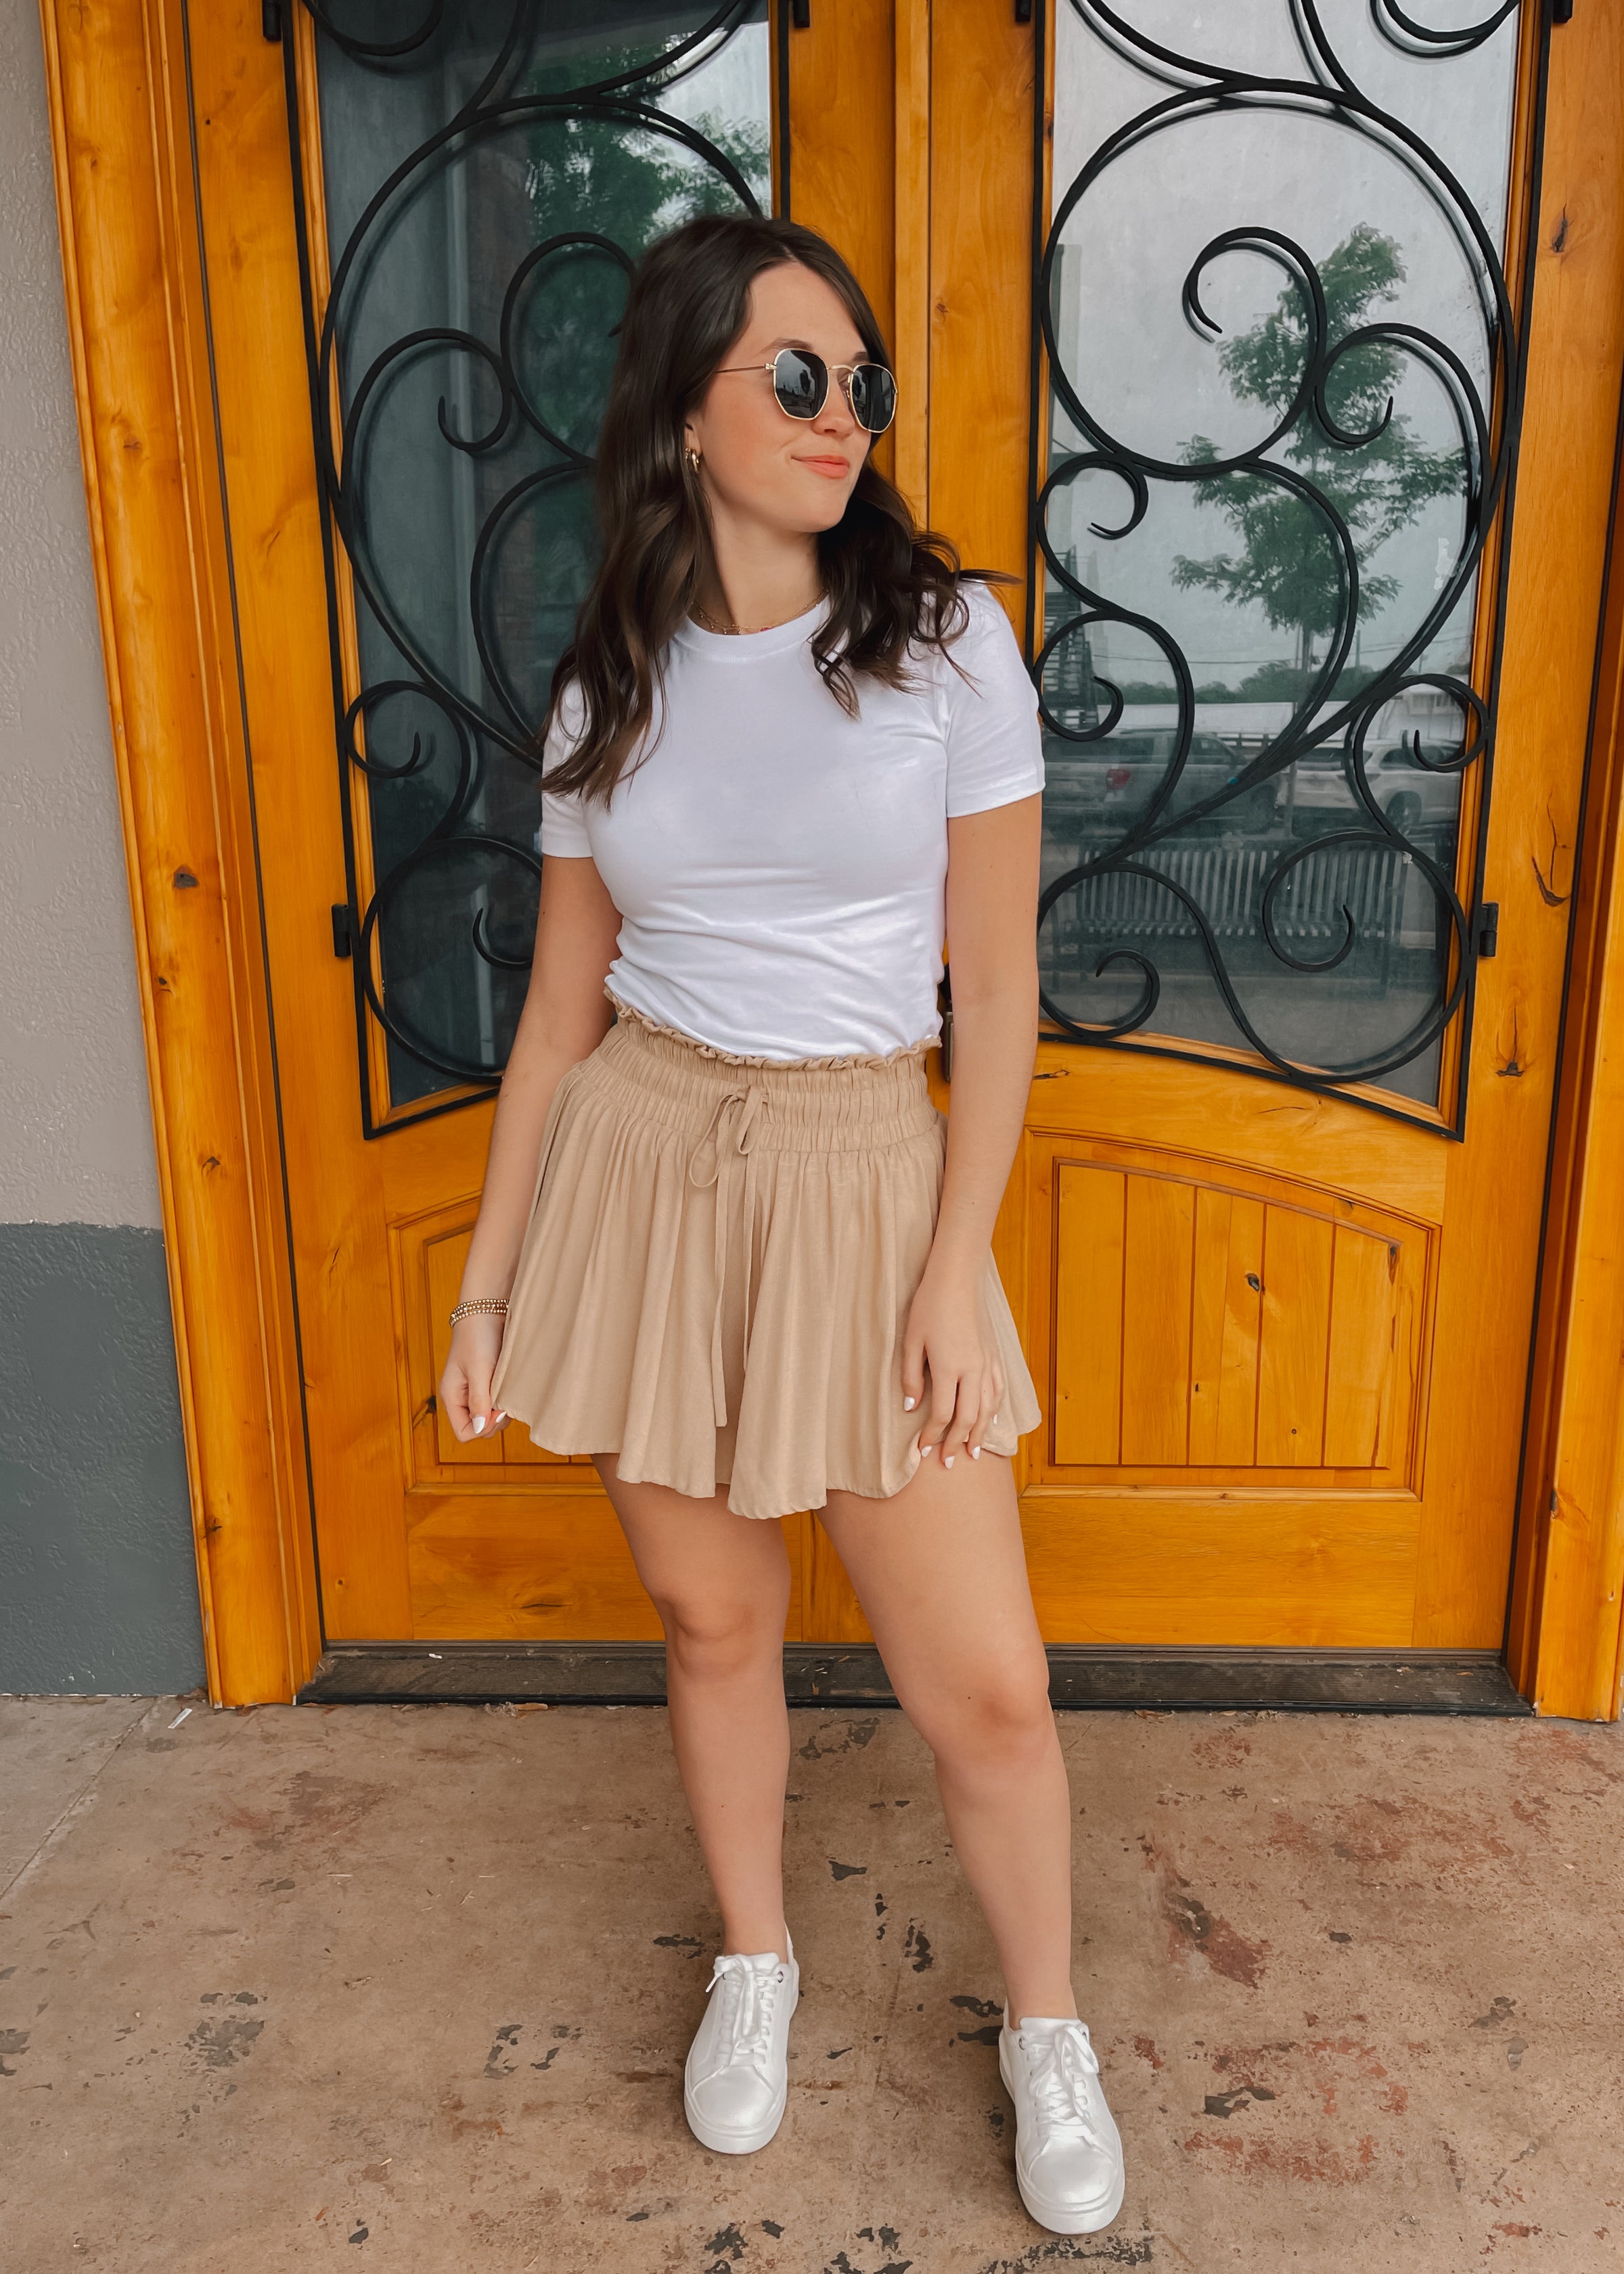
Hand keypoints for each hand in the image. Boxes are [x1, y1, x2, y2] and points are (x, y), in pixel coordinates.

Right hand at [439, 1314, 510, 1441]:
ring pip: (490, 1418)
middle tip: (507, 1401)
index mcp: (452, 1397)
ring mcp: (474, 1392)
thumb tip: (480, 1429)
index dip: (483, 1428)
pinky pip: (496, 1404)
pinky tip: (510, 1386)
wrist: (486, 1310)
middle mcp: (461, 1398)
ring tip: (508, 1390)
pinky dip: (505, 1400)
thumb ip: (479, 1400)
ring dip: (502, 1410)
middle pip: (479, 1428)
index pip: (464, 1433)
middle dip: (495, 1420)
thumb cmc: (479, 1337)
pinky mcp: (486, 1384)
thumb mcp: (479, 1369)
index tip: (498, 1410)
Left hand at [900, 1255, 1004, 1467]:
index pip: (942, 1414)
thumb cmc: (928, 1307)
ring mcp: (987, 1363)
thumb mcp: (911, 1341)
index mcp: (949, 1367)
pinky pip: (998, 1390)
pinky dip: (994, 1410)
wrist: (957, 1279)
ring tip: (973, 1453)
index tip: (922, 1451)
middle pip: (968, 1418)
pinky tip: (991, 1420)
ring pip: (987, 1408)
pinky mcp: (994, 1355)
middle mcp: (972, 1370)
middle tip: (948, 1463)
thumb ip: (911, 1376)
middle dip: (957, 1443)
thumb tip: (912, 1407)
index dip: (931, 1436)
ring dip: (980, 1433)